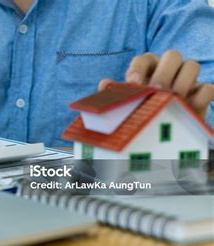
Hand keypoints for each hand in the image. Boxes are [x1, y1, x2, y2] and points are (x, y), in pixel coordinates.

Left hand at [99, 50, 213, 117]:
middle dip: (164, 72)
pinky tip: (188, 108)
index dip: (139, 68)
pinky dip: (200, 96)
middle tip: (157, 90)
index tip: (134, 82)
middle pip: (172, 55)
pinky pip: (208, 88)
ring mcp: (187, 79)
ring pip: (192, 66)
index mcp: (148, 68)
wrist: (163, 126)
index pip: (144, 59)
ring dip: (183, 82)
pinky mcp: (202, 92)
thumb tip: (104, 85)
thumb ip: (117, 93)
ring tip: (173, 99)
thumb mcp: (128, 103)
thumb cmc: (141, 109)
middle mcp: (169, 68)